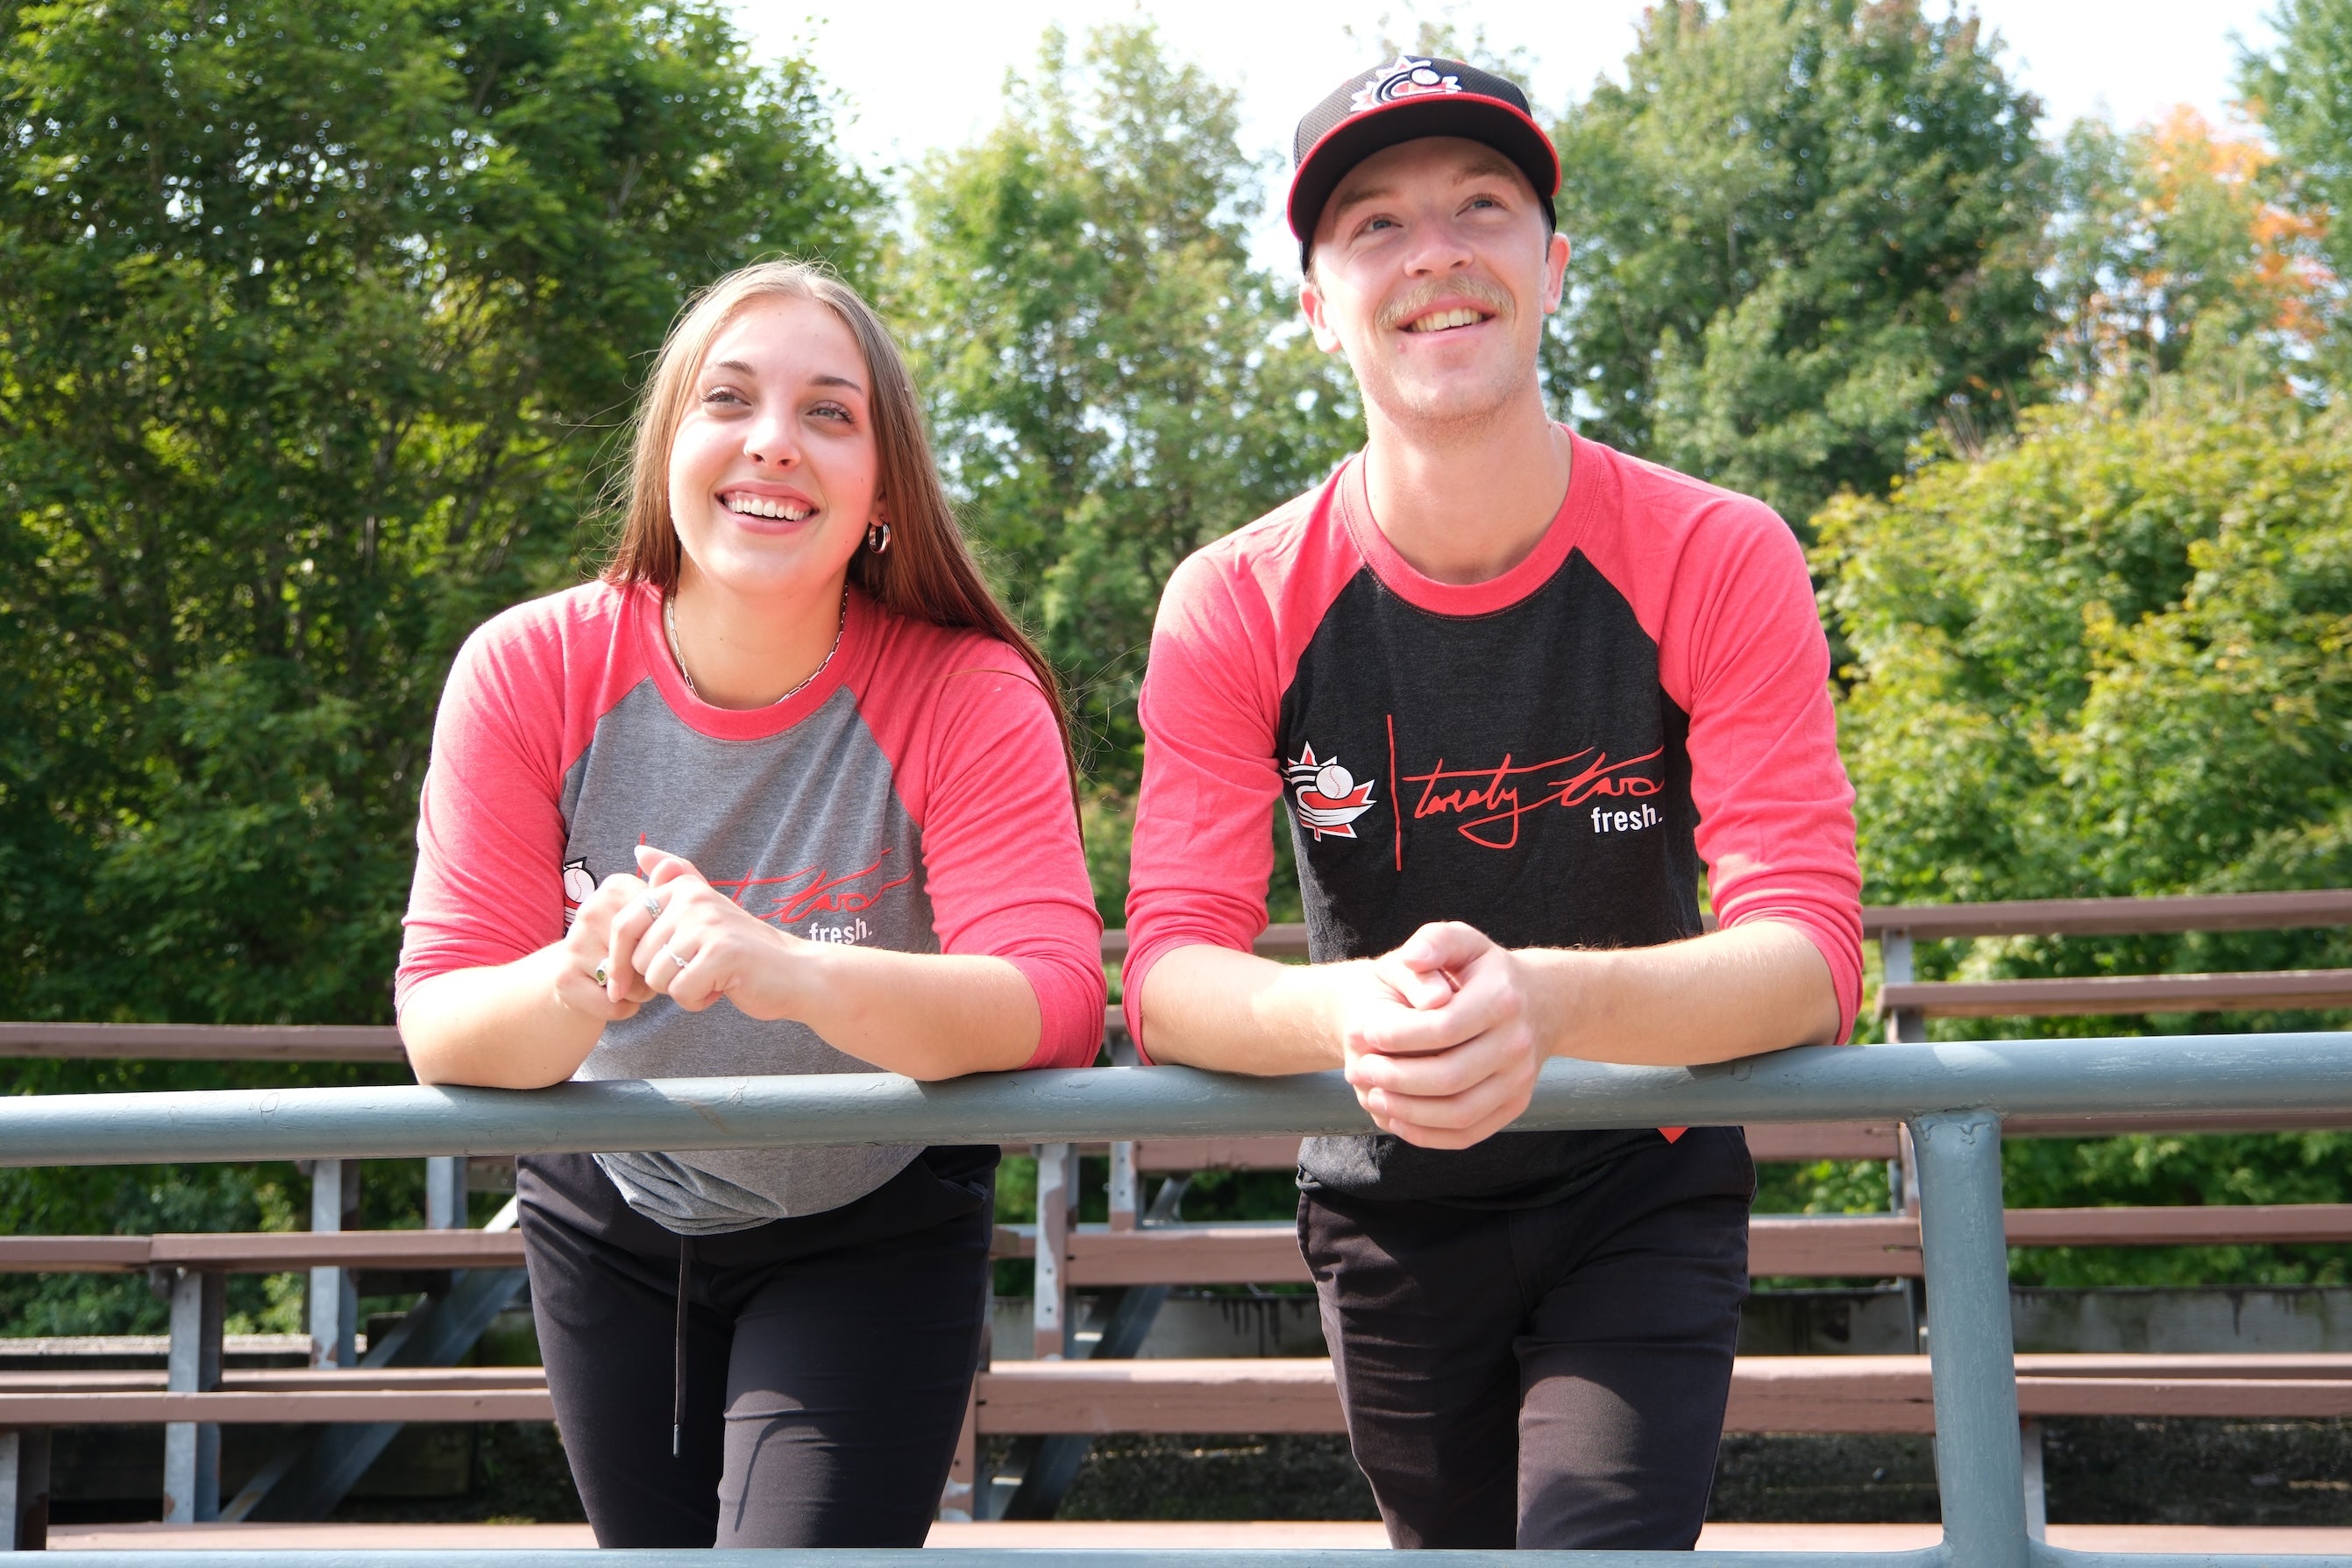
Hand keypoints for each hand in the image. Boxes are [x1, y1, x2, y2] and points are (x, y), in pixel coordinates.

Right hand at [552, 871, 661, 1019]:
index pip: (662, 922)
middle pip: (647, 953)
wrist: (576, 979)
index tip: (658, 943)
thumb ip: (669, 889)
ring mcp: (573, 943)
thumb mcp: (653, 918)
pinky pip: (615, 1004)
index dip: (667, 942)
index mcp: (615, 887)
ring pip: (633, 982)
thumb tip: (672, 863)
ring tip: (629, 982)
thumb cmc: (628, 947)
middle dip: (654, 969)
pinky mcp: (564, 977)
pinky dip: (624, 1009)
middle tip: (644, 968)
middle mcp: (590, 910)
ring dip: (640, 992)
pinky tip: (615, 997)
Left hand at [625, 843, 810, 1018]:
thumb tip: (639, 851)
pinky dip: (697, 1001)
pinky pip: (681, 993)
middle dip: (664, 977)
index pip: (624, 926)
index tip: (625, 986)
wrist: (796, 972)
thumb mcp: (707, 909)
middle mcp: (692, 900)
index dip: (620, 962)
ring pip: (657, 978)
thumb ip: (674, 879)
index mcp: (683, 887)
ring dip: (682, 989)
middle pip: (639, 958)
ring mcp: (708, 925)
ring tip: (711, 977)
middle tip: (697, 970)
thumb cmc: (743, 948)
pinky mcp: (721, 954)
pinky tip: (721, 987)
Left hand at [1337, 922, 1555, 1149]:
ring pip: (1459, 1111)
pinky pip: (1468, 1133)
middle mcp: (1518, 1043)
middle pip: (1449, 1076)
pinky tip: (1397, 1118)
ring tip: (1372, 1095)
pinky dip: (1428, 1134)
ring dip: (1407, 1111)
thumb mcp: (1461, 941)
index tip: (1361, 1033)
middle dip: (1395, 1077)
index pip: (1443, 1027)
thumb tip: (1412, 958)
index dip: (1396, 1036)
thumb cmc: (1482, 970)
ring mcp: (1520, 1079)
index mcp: (1502, 998)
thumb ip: (1433, 941)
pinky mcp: (1515, 1105)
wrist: (1539, 1002)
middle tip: (1358, 1070)